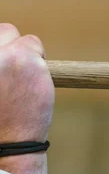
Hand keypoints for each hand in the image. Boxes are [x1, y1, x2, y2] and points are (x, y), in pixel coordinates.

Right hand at [0, 23, 53, 143]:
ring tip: (23, 78)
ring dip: (27, 52)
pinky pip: (36, 47)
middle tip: (14, 67)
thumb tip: (5, 51)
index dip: (0, 48)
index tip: (4, 59)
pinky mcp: (28, 60)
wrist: (6, 142)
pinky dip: (39, 58)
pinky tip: (34, 80)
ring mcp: (7, 56)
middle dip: (10, 45)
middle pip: (5, 31)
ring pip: (24, 39)